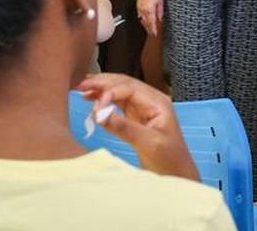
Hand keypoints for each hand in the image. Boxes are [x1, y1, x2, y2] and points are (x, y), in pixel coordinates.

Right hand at [75, 73, 197, 179]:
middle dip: (101, 83)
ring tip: (81, 88)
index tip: (95, 104)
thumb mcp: (147, 143)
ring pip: (118, 91)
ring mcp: (142, 108)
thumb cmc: (169, 159)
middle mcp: (150, 100)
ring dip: (100, 89)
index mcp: (157, 102)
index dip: (110, 92)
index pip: (130, 88)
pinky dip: (104, 100)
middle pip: (123, 84)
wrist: (176, 174)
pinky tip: (91, 99)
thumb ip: (124, 127)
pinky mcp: (135, 117)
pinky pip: (117, 103)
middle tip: (80, 84)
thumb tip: (100, 114)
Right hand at [136, 0, 162, 37]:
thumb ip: (160, 12)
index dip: (153, 30)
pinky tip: (144, 20)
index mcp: (149, 10)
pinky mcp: (138, 6)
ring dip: (145, 25)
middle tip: (152, 34)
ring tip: (149, 29)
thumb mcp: (160, 2)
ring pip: (142, 20)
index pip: (151, 23)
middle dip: (149, 29)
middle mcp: (143, 10)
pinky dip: (142, 19)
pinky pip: (139, 15)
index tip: (155, 34)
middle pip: (146, 23)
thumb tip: (160, 18)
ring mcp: (139, 8)